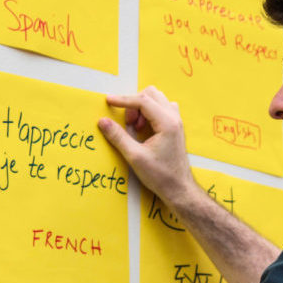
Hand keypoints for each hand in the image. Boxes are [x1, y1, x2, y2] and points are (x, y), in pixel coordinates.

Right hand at [98, 86, 196, 205]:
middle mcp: (174, 118)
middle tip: (127, 123)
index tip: (108, 101)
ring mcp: (176, 121)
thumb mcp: (135, 157)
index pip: (143, 101)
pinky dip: (149, 112)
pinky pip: (161, 108)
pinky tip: (143, 129)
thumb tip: (103, 122)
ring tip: (135, 127)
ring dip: (142, 107)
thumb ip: (118, 137)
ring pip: (157, 99)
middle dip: (134, 104)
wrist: (179, 188)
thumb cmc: (161, 175)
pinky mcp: (175, 127)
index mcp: (167, 123)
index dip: (123, 100)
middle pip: (151, 95)